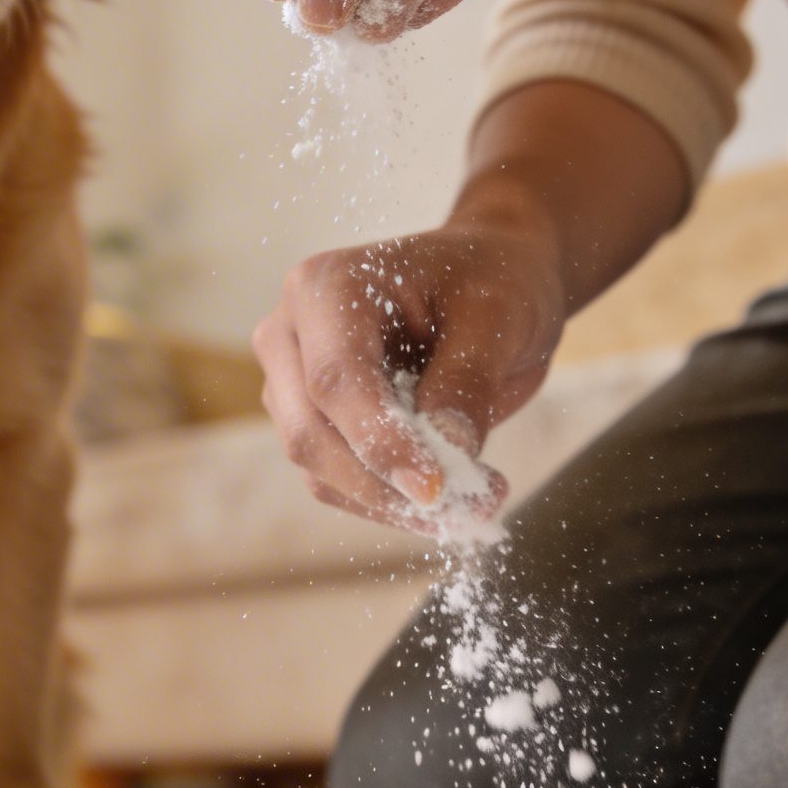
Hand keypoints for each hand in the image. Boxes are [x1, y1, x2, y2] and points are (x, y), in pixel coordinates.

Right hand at [252, 195, 569, 530]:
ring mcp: (293, 381)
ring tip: (478, 502)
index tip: (434, 490)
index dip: (380, 442)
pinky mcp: (315, 423)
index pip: (336, 380)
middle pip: (310, 433)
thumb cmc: (492, 282)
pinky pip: (338, 484)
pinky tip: (454, 496)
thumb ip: (465, 383)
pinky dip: (393, 503)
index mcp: (327, 287)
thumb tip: (445, 457)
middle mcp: (291, 333)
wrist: (491, 277)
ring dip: (393, 503)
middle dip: (384, 486)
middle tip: (467, 509)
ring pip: (319, 470)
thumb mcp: (496, 319)